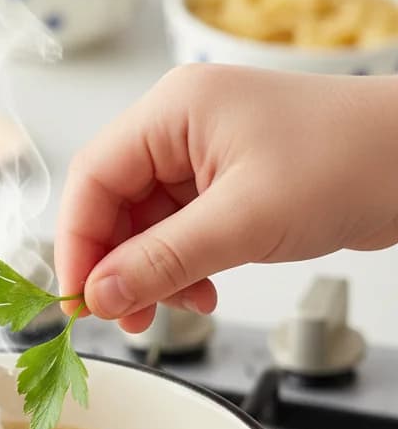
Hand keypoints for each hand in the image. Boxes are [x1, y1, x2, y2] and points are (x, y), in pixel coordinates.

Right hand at [55, 65, 397, 330]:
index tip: (80, 298)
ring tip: (176, 309)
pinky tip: (203, 292)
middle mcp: (176, 127)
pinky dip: (181, 266)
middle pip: (113, 203)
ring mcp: (200, 154)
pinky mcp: (223, 181)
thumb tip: (99, 296)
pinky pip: (177, 230)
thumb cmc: (351, 162)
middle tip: (124, 317)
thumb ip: (162, 261)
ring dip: (151, 272)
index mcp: (171, 111)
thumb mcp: (245, 220)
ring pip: (144, 223)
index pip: (92, 178)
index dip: (77, 242)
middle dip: (116, 265)